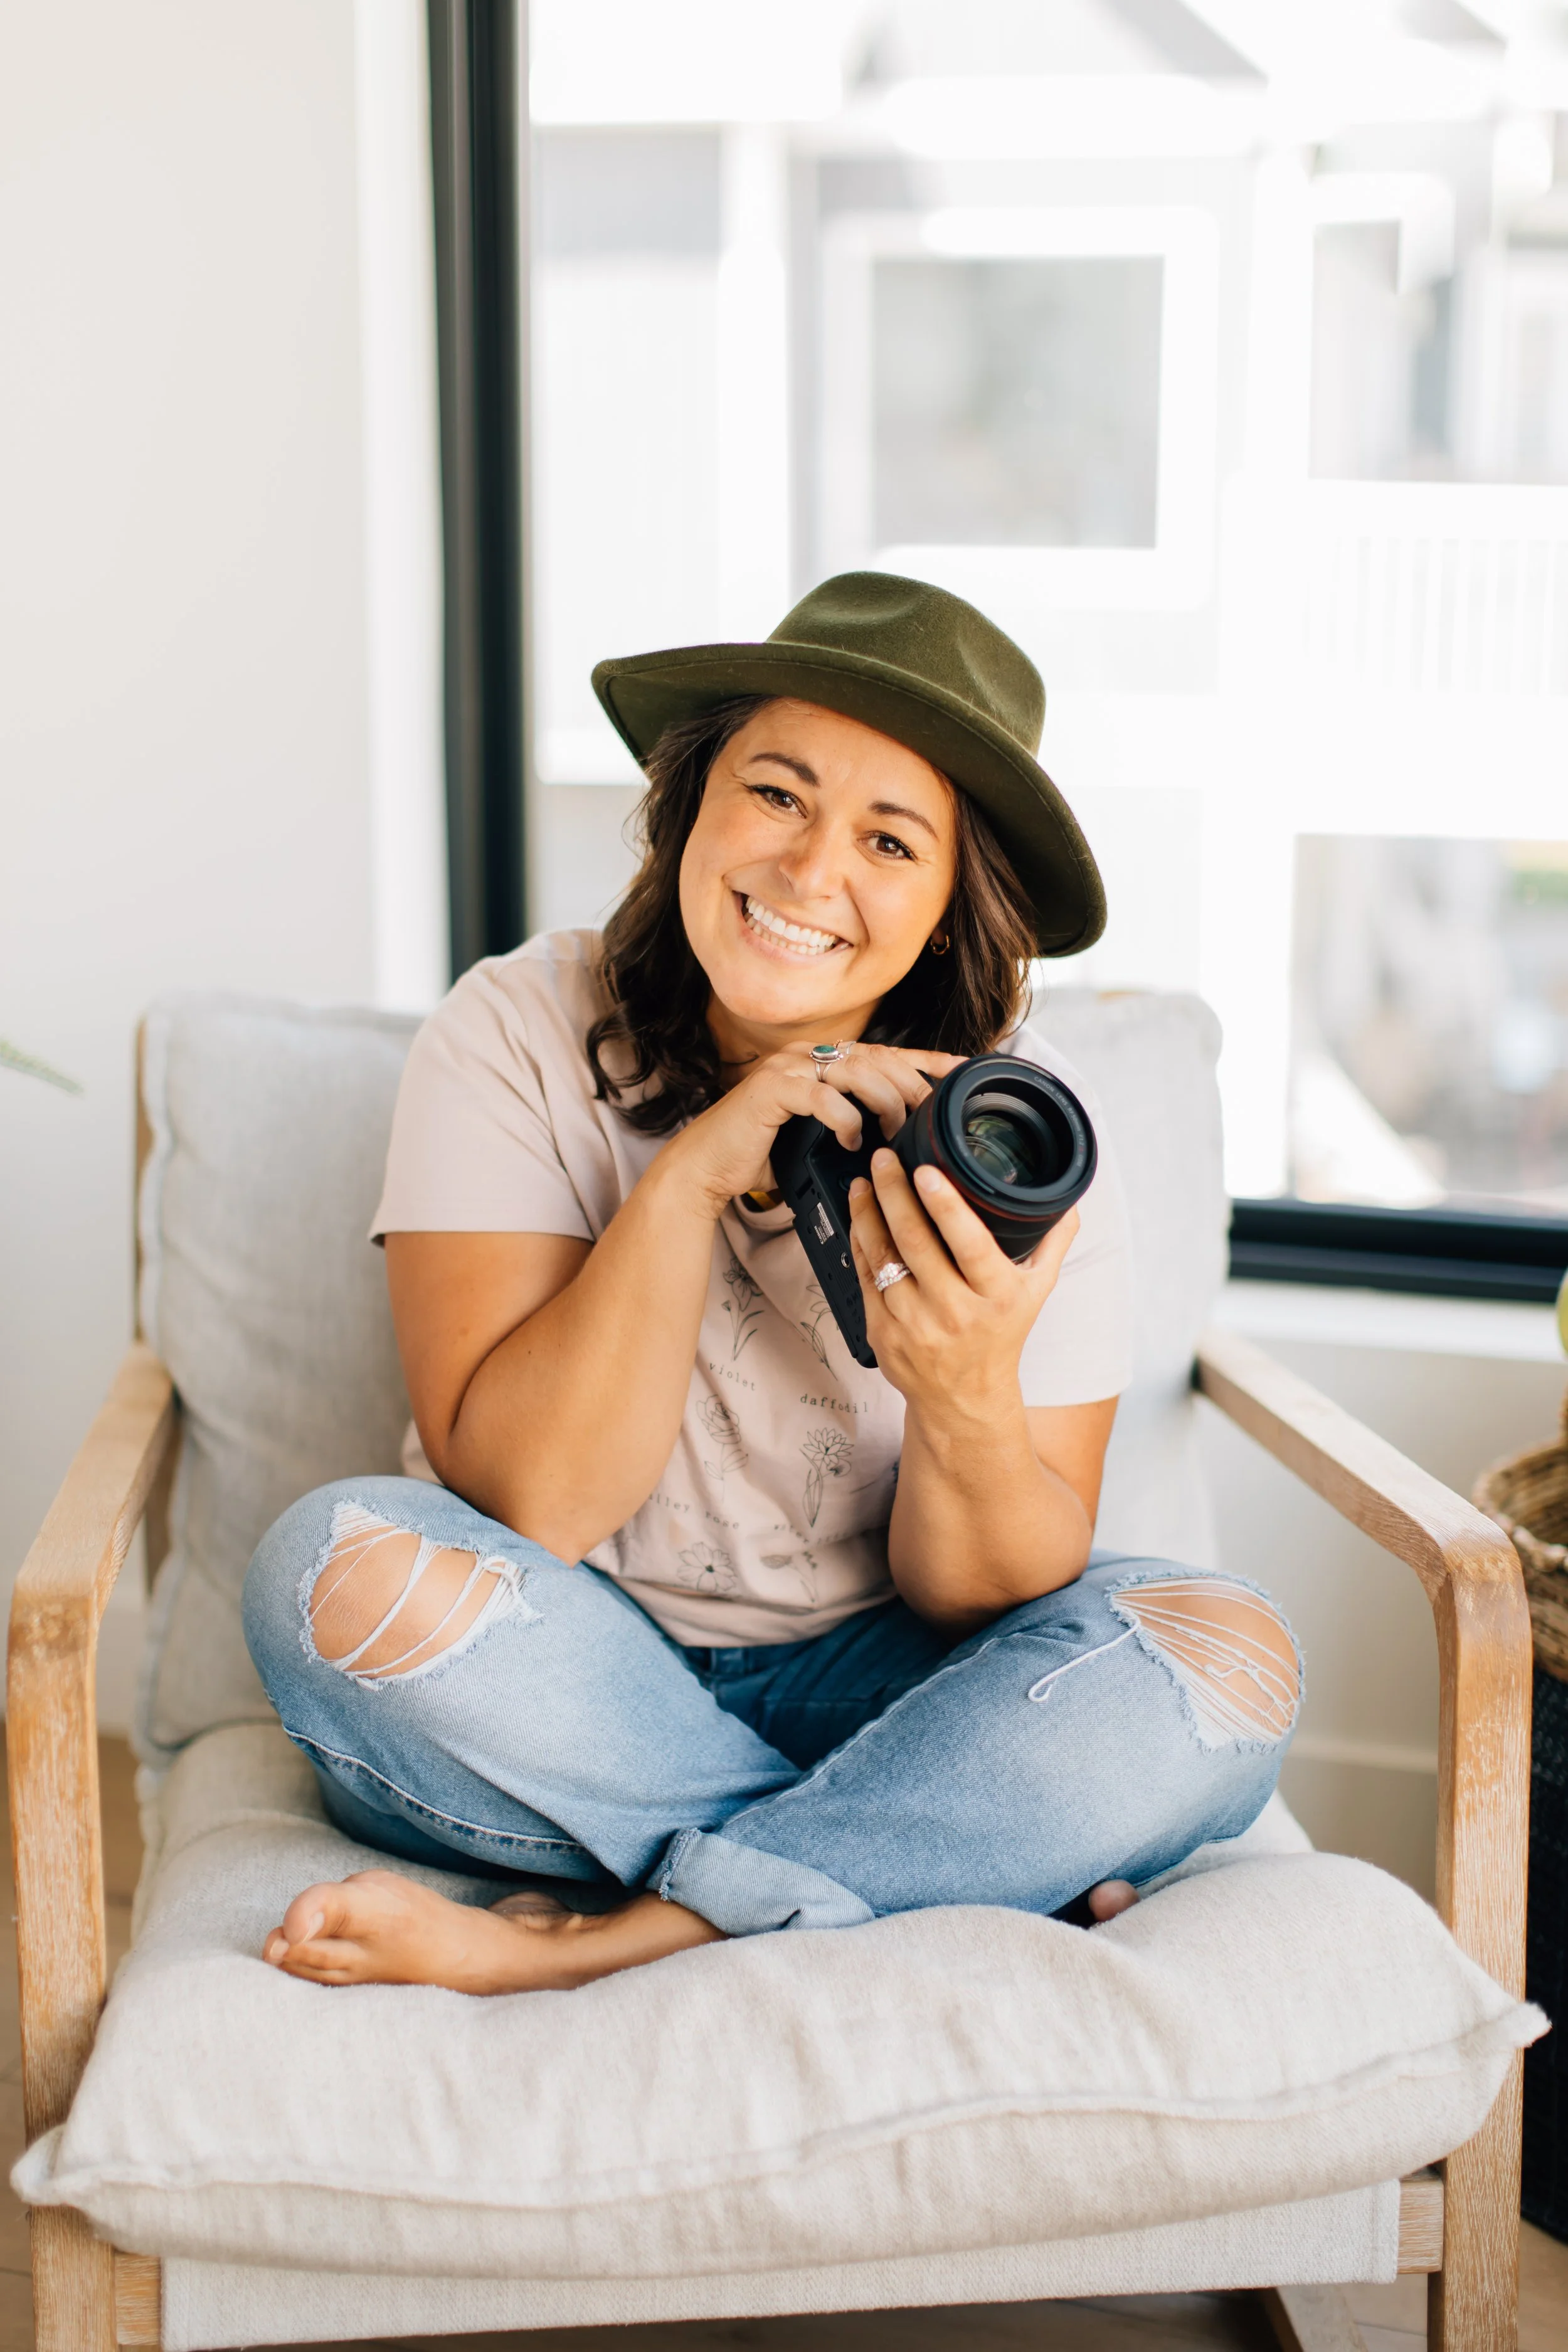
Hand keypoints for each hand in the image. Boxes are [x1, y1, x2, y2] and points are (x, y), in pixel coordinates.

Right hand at [666, 1041, 963, 1217]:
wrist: (707, 1167)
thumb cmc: (766, 1154)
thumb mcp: (822, 1137)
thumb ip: (857, 1125)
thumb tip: (905, 1142)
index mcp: (824, 1061)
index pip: (888, 1052)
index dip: (928, 1059)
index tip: (964, 1071)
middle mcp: (808, 1055)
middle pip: (880, 1058)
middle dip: (913, 1087)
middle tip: (932, 1120)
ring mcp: (788, 1068)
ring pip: (856, 1071)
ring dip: (884, 1102)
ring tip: (894, 1134)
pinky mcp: (770, 1090)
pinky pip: (820, 1095)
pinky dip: (844, 1118)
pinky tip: (851, 1141)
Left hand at [847, 1150, 1078, 1414]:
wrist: (964, 1398)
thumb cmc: (1001, 1335)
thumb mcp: (1037, 1292)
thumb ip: (1052, 1243)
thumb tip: (1067, 1200)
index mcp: (996, 1295)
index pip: (970, 1244)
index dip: (946, 1206)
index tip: (927, 1171)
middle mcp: (955, 1311)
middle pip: (917, 1242)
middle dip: (896, 1193)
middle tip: (885, 1157)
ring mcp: (914, 1324)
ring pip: (884, 1256)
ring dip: (869, 1212)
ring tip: (866, 1180)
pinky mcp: (883, 1332)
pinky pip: (866, 1276)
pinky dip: (860, 1241)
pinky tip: (861, 1215)